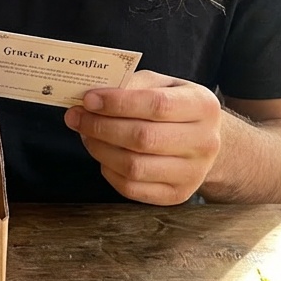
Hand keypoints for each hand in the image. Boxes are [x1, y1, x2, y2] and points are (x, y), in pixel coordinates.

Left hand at [63, 70, 221, 205]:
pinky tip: (102, 154)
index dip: (118, 103)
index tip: (88, 99)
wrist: (203, 141)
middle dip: (101, 127)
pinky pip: (132, 188)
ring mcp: (192, 173)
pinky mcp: (176, 195)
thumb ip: (132, 86)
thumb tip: (94, 98)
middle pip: (143, 138)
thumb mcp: (162, 85)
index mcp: (203, 106)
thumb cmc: (175, 107)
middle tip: (76, 117)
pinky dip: (109, 171)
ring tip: (85, 134)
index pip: (157, 105)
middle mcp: (204, 142)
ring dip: (100, 149)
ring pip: (134, 166)